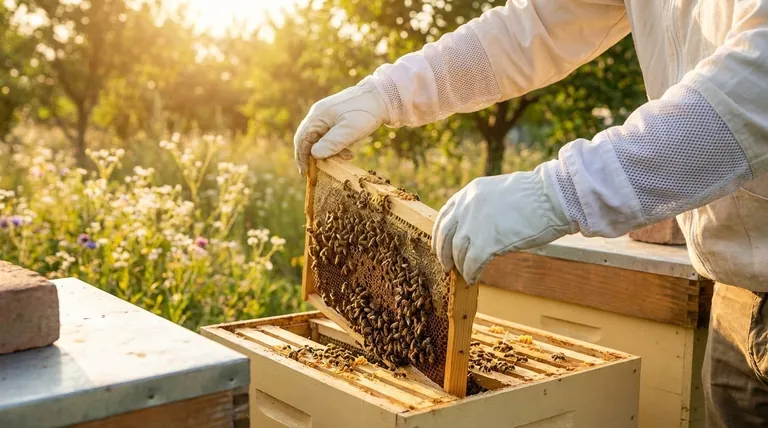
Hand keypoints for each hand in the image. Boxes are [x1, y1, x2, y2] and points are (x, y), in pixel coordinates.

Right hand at [293, 77, 389, 175]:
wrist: (381, 97)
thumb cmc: (365, 113)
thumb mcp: (350, 130)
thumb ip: (332, 143)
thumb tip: (314, 155)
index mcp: (318, 116)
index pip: (302, 140)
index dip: (302, 158)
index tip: (305, 173)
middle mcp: (318, 115)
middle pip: (307, 139)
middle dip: (311, 157)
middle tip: (315, 173)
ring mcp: (326, 116)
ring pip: (318, 139)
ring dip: (326, 153)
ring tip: (341, 161)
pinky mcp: (335, 118)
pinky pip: (328, 136)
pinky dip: (335, 147)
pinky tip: (347, 153)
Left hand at [431, 162, 577, 283]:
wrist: (553, 197)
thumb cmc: (535, 196)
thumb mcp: (499, 193)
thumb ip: (482, 207)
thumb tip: (475, 227)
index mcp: (470, 192)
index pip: (444, 215)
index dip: (440, 234)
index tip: (440, 245)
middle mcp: (467, 206)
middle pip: (445, 235)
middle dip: (443, 252)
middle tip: (446, 265)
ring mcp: (475, 224)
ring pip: (457, 251)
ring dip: (459, 265)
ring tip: (463, 273)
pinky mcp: (487, 242)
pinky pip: (471, 263)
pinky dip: (471, 273)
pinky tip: (473, 278)